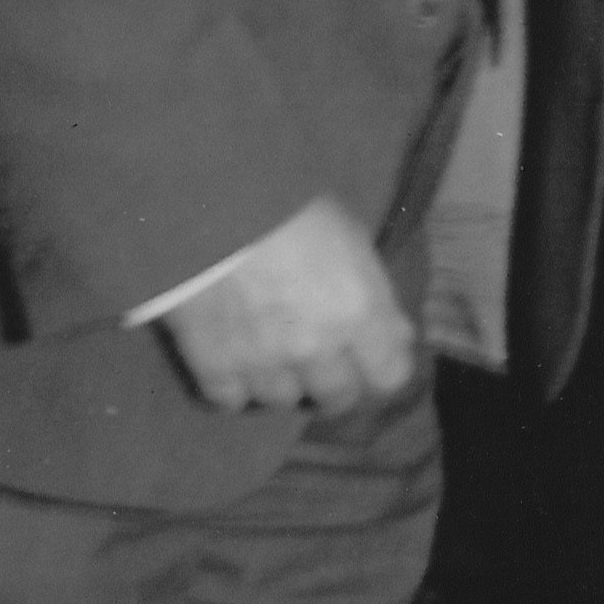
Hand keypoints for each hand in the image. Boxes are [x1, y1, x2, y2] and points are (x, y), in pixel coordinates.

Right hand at [156, 197, 419, 416]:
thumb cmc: (289, 207)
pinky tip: (233, 365)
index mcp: (359, 313)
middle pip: (336, 399)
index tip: (369, 361)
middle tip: (319, 364)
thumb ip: (375, 295)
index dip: (381, 371)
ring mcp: (262, 363)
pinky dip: (232, 388)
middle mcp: (316, 348)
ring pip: (282, 402)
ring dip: (281, 384)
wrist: (207, 201)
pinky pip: (229, 400)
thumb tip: (395, 336)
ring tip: (271, 358)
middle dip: (333, 383)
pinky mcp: (212, 366)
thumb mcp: (352, 239)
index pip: (390, 378)